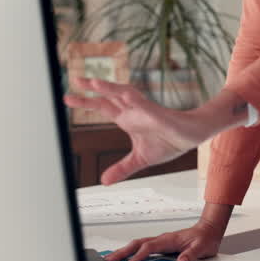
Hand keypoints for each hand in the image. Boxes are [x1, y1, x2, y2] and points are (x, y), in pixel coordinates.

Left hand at [65, 78, 213, 184]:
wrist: (192, 137)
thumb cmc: (168, 142)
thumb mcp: (140, 159)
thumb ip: (122, 168)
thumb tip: (104, 181)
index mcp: (128, 119)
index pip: (103, 106)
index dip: (86, 102)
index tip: (68, 98)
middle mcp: (133, 111)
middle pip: (109, 95)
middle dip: (92, 88)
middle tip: (75, 79)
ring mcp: (144, 110)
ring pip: (125, 94)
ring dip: (110, 88)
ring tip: (94, 82)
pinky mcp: (158, 113)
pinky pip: (144, 105)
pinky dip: (134, 100)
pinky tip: (124, 96)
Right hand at [104, 205, 233, 260]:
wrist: (209, 230)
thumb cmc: (205, 238)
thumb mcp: (202, 248)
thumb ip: (191, 255)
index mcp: (169, 239)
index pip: (149, 248)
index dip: (138, 257)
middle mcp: (162, 239)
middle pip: (136, 244)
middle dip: (121, 252)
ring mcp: (160, 241)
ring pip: (137, 244)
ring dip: (123, 251)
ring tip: (110, 260)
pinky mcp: (160, 244)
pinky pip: (141, 247)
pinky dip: (130, 251)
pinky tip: (125, 257)